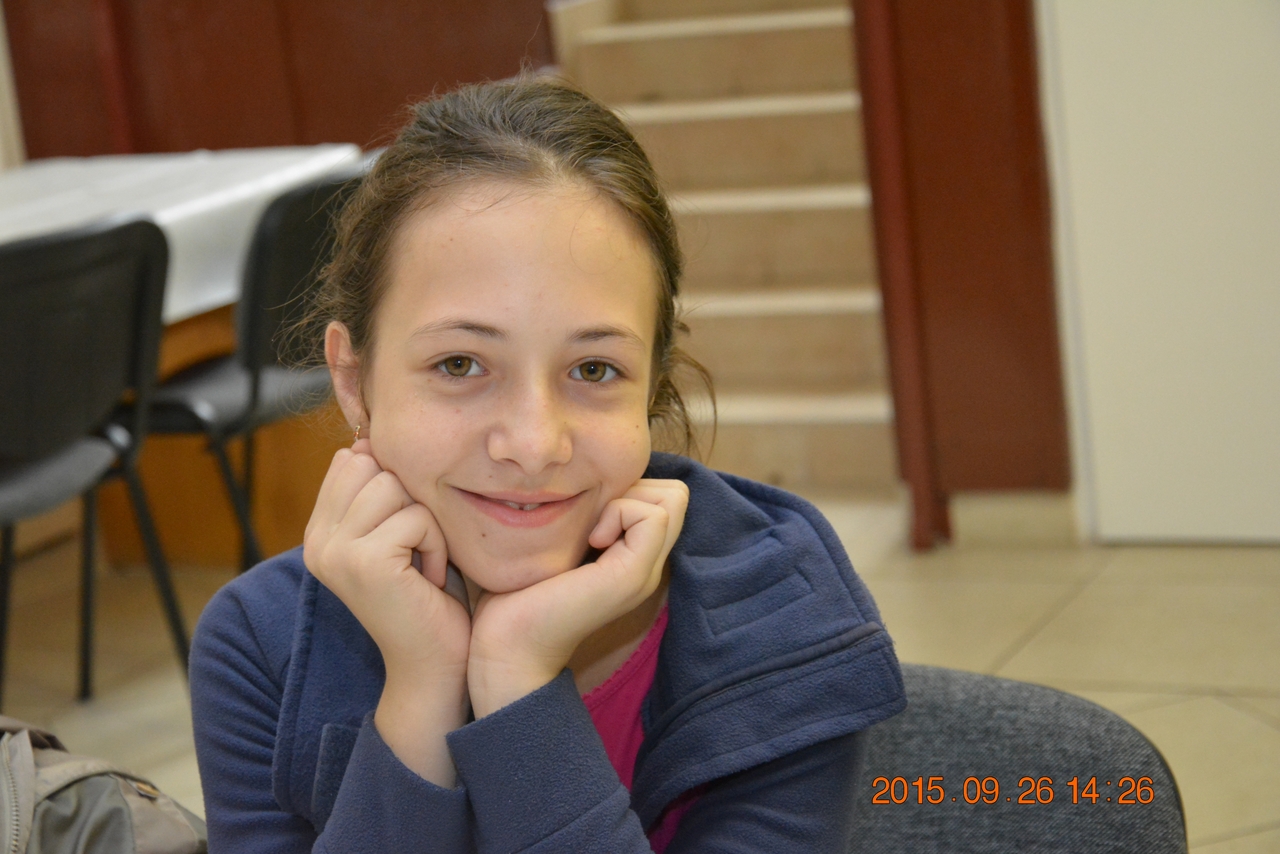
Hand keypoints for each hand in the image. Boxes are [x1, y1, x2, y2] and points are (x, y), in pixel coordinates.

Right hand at [303, 438, 470, 784]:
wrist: (434, 666)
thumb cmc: (429, 597)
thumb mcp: (399, 534)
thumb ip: (379, 492)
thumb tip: (363, 440)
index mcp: (319, 531)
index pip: (352, 460)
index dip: (394, 485)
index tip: (404, 535)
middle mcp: (317, 541)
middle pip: (374, 466)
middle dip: (411, 503)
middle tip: (416, 553)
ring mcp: (335, 552)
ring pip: (396, 487)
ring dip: (427, 526)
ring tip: (422, 565)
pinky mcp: (363, 562)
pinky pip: (417, 518)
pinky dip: (437, 546)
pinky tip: (428, 581)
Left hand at [466, 478, 688, 716]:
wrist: (508, 645)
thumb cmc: (519, 592)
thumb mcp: (560, 540)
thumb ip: (584, 517)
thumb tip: (588, 475)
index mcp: (633, 557)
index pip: (665, 495)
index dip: (630, 487)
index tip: (589, 513)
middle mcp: (649, 565)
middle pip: (675, 494)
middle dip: (634, 488)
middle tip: (593, 518)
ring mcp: (646, 571)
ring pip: (673, 498)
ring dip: (626, 499)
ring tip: (591, 531)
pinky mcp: (634, 575)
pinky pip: (653, 516)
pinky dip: (620, 512)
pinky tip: (590, 540)